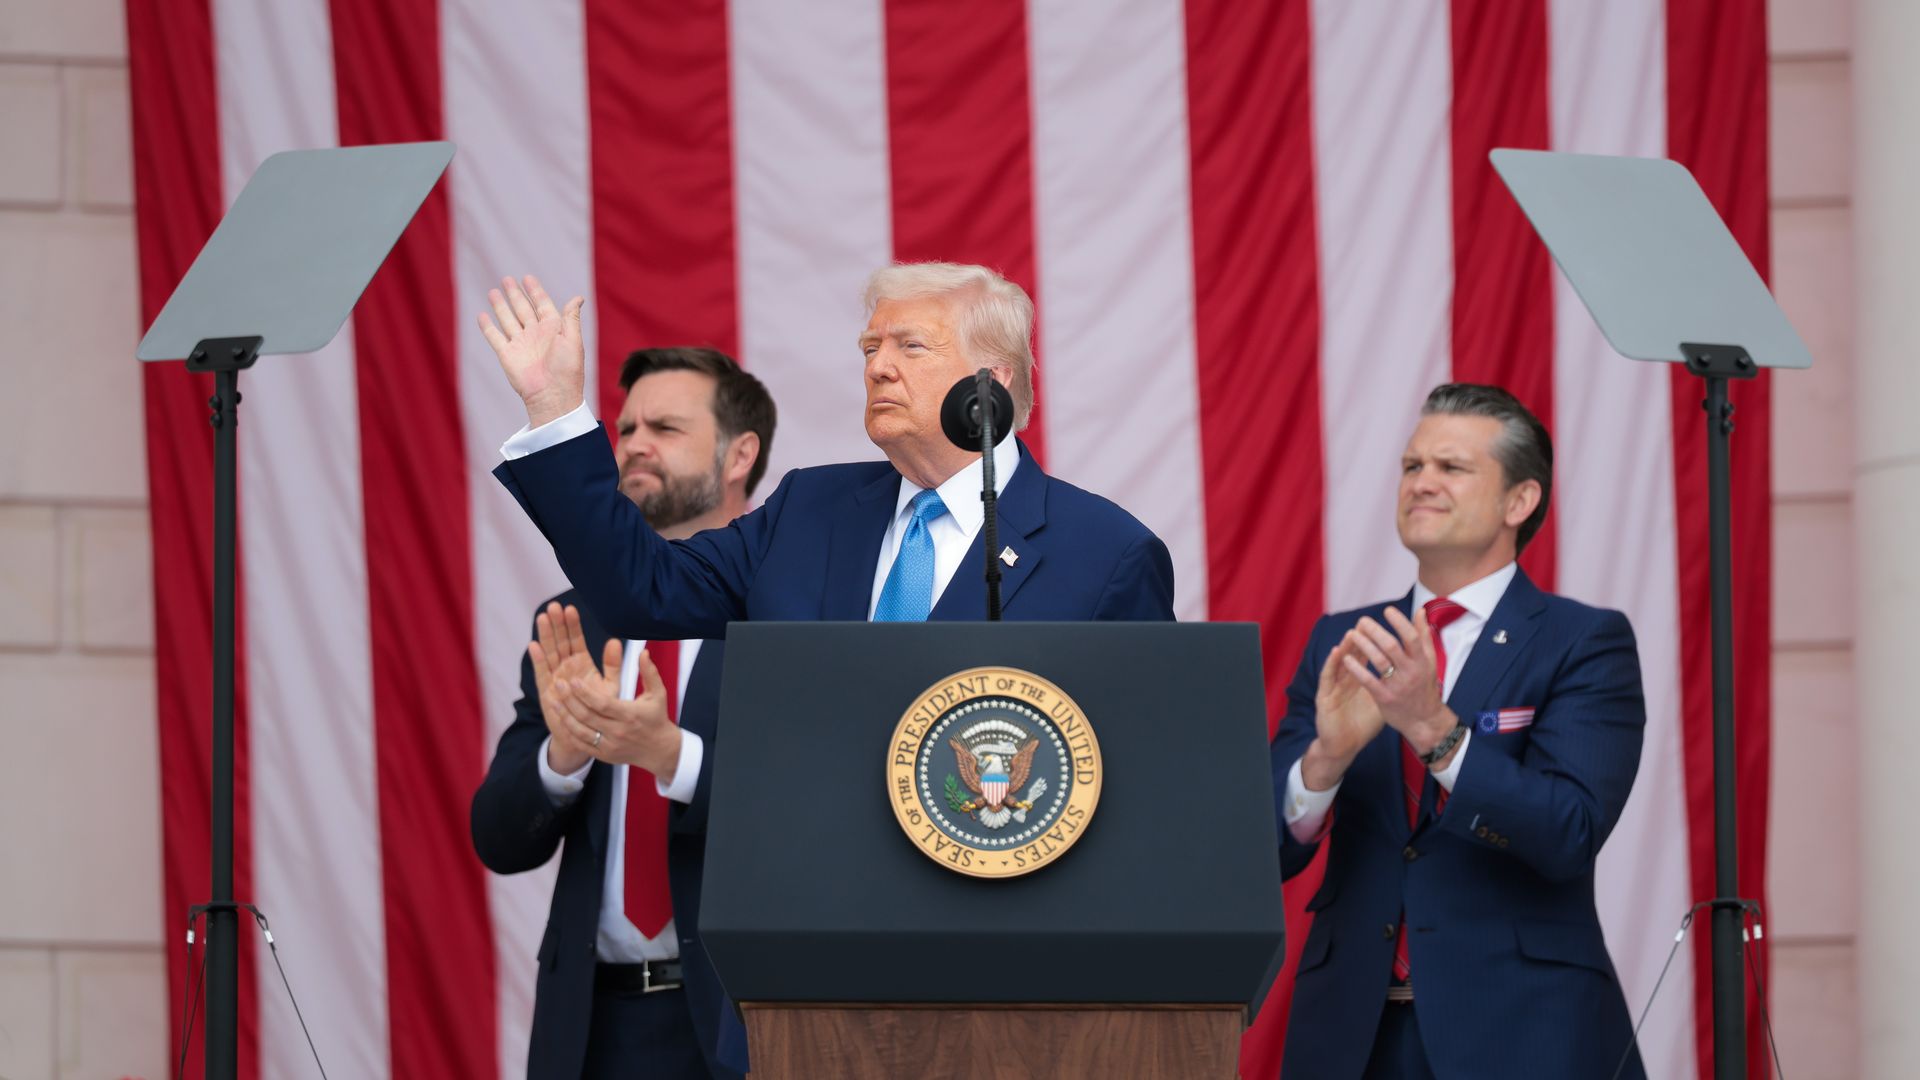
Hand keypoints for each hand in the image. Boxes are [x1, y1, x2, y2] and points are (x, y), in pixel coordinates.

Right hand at [477, 274, 585, 427]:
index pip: (542, 304)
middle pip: (523, 309)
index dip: (535, 291)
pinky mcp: (507, 355)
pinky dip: (487, 326)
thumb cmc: (567, 370)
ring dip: (500, 306)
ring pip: (507, 319)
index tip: (527, 278)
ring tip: (493, 291)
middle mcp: (535, 334)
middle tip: (507, 279)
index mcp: (553, 329)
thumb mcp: (573, 340)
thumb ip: (571, 318)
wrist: (552, 395)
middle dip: (515, 294)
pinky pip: (495, 337)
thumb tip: (578, 297)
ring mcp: (520, 344)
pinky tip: (482, 315)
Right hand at [529, 602, 598, 773]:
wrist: (589, 734)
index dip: (573, 625)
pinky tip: (534, 645)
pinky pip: (542, 673)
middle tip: (554, 606)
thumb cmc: (601, 709)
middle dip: (557, 625)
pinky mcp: (547, 692)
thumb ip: (613, 665)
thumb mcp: (610, 685)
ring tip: (543, 618)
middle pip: (560, 642)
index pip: (576, 640)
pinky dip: (538, 660)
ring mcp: (555, 678)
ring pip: (550, 653)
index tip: (570, 608)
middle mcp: (567, 668)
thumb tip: (616, 641)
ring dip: (546, 636)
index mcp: (582, 664)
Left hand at [549, 639, 681, 782]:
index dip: (585, 693)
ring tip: (554, 700)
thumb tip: (644, 652)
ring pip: (580, 731)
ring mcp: (609, 745)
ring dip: (565, 715)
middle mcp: (618, 731)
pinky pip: (581, 744)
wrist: (660, 750)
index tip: (573, 680)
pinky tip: (561, 718)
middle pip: (587, 716)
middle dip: (570, 700)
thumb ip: (649, 672)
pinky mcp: (603, 755)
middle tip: (558, 684)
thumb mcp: (658, 694)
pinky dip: (569, 731)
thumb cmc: (657, 718)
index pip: (603, 704)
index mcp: (630, 715)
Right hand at [1300, 636, 1384, 789]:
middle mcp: (1345, 679)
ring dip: (1346, 646)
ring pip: (1339, 661)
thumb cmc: (1362, 725)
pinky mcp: (1324, 697)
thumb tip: (1411, 673)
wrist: (1343, 746)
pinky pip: (1328, 677)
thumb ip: (1392, 686)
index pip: (1367, 656)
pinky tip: (1336, 652)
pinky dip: (1331, 663)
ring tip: (1352, 631)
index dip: (1376, 642)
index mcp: (1359, 680)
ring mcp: (1334, 686)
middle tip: (1367, 622)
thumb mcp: (1381, 702)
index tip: (1387, 630)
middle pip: (1352, 654)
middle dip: (1361, 639)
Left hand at [1342, 607, 1458, 757]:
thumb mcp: (1429, 661)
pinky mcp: (1385, 698)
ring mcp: (1398, 686)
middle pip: (1391, 646)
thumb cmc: (1425, 686)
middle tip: (1362, 620)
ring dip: (1363, 645)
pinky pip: (1368, 680)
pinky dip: (1356, 668)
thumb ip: (1423, 636)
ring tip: (1352, 634)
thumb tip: (1420, 610)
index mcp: (1423, 661)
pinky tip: (1346, 658)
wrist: (1425, 721)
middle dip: (1375, 631)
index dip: (1400, 622)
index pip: (1412, 637)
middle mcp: (1411, 672)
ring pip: (1378, 661)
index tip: (1387, 610)